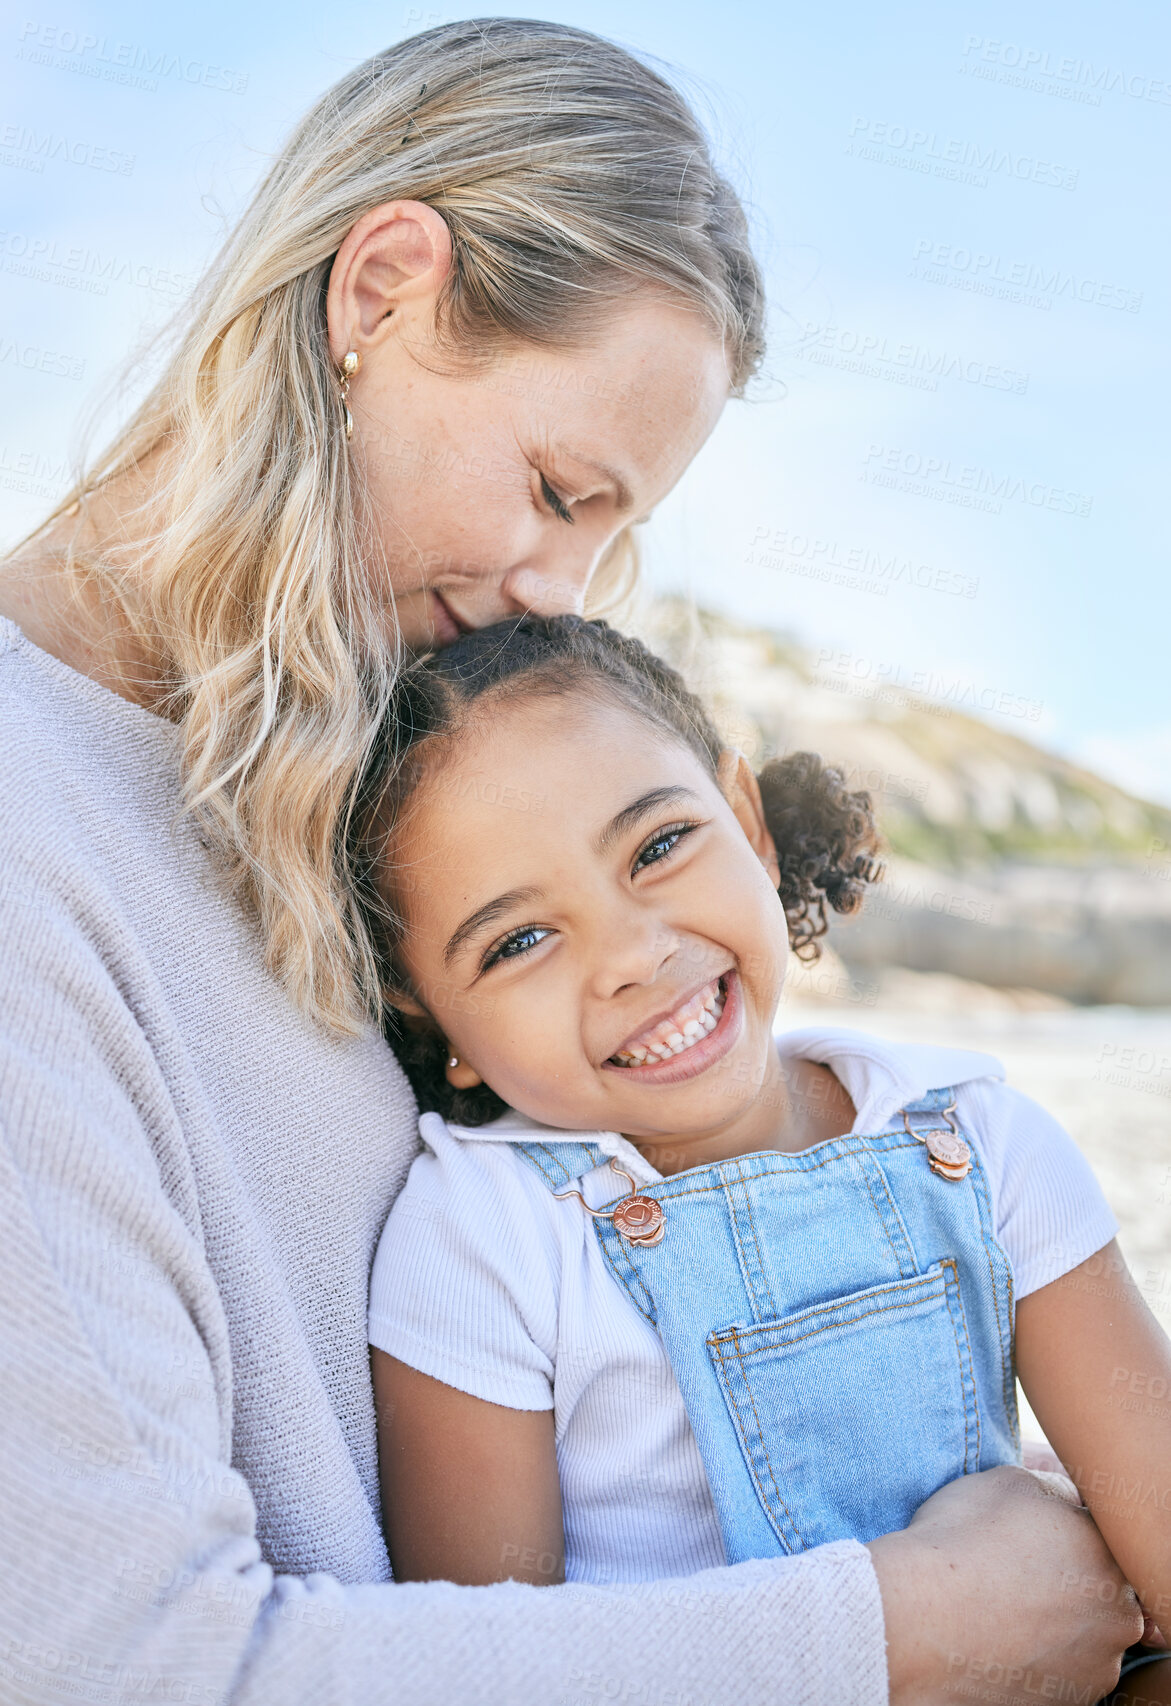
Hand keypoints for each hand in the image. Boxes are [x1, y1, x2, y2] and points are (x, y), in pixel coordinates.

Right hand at [866, 1467, 1143, 1705]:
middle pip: (1096, 1586)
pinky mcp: (1067, 1702)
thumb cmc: (961, 1542)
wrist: (918, 1621)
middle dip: (1063, 1576)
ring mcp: (1097, 1667)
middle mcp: (1119, 1616)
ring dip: (1053, 1619)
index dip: (1055, 1528)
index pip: (1095, 1533)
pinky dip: (1036, 1655)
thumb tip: (1068, 1502)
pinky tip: (998, 1637)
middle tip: (1009, 1567)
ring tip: (999, 1606)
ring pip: (1082, 1632)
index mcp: (1111, 1554)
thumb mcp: (1012, 1481)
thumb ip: (1057, 1491)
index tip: (1020, 1532)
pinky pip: (1060, 1669)